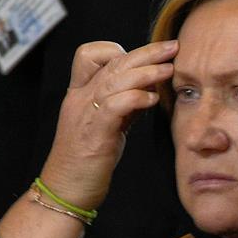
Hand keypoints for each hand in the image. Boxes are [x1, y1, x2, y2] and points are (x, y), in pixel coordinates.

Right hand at [40, 39, 177, 209]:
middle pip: (112, 62)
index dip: (119, 50)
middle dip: (146, 52)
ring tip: (169, 69)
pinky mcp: (94, 135)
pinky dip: (134, 98)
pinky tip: (152, 99)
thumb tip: (149, 89)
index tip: (147, 57)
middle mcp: (80, 99)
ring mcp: (84, 115)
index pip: (91, 55)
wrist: (65, 190)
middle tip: (172, 47)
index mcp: (80, 94)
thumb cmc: (88, 160)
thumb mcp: (107, 125)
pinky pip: (114, 106)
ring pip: (113, 80)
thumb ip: (124, 105)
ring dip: (145, 72)